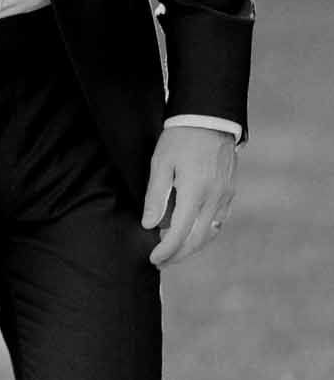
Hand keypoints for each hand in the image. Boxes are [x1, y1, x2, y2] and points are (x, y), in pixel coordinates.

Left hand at [142, 126, 237, 265]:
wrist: (209, 118)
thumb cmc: (180, 138)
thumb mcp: (160, 163)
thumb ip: (156, 196)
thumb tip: (150, 225)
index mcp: (195, 193)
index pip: (179, 234)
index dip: (166, 251)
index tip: (153, 259)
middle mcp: (214, 199)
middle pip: (197, 240)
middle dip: (179, 255)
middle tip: (161, 261)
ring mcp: (225, 197)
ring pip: (210, 233)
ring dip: (192, 246)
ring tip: (173, 250)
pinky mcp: (230, 192)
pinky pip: (218, 222)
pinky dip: (204, 233)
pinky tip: (191, 232)